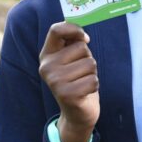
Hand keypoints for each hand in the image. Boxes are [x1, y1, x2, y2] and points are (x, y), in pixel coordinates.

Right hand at [38, 22, 99, 141]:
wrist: (76, 112)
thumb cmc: (77, 79)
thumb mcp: (73, 58)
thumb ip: (74, 42)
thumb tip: (83, 35)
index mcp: (46, 55)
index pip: (56, 29)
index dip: (74, 29)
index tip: (84, 38)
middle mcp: (46, 67)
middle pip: (82, 48)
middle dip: (88, 59)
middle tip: (80, 73)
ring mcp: (55, 81)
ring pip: (90, 64)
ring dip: (92, 73)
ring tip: (82, 82)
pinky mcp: (66, 95)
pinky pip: (93, 80)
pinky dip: (94, 85)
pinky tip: (85, 92)